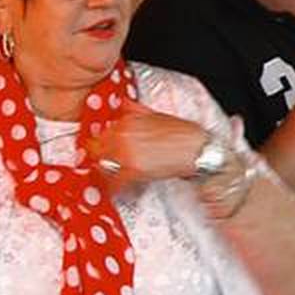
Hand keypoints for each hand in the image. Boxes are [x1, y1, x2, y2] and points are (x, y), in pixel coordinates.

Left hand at [85, 105, 219, 185]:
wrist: (197, 149)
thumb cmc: (182, 133)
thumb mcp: (156, 114)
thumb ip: (135, 110)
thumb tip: (123, 104)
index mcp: (126, 120)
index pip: (101, 133)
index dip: (99, 143)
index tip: (98, 149)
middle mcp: (122, 135)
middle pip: (97, 150)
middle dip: (98, 158)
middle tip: (100, 166)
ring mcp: (126, 154)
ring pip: (103, 167)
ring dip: (104, 173)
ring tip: (107, 179)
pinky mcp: (133, 171)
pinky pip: (114, 182)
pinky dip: (113, 188)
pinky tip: (115, 190)